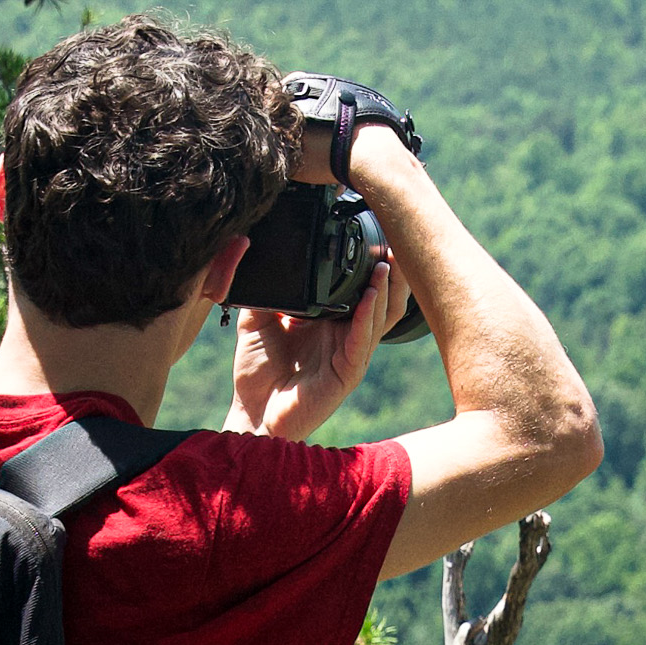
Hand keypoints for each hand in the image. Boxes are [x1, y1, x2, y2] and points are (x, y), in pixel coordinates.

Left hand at [224, 258, 409, 441]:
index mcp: (330, 320)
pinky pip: (362, 341)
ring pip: (381, 317)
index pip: (360, 286)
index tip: (375, 232)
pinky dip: (368, 316)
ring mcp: (350, 354)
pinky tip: (369, 296)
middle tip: (393, 241)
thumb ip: (267, 291)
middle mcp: (346, 335)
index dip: (370, 262)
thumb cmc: (257, 371)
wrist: (252, 412)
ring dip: (386, 289)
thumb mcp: (257, 320)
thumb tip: (262, 254)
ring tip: (386, 262)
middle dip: (392, 271)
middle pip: (383, 298)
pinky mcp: (347, 374)